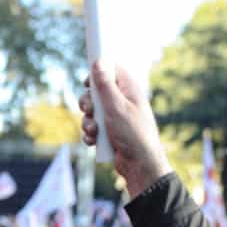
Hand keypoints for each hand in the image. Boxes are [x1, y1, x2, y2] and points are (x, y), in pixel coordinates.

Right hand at [79, 59, 171, 196]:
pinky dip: (90, 134)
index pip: (111, 69)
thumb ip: (105, 84)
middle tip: (89, 110)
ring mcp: (115, 117)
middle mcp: (122, 100)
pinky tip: (94, 142)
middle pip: (96, 91)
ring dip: (88, 122)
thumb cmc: (133, 134)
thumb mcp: (116, 106)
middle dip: (88, 103)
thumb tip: (99, 61)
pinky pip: (93, 127)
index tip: (87, 82)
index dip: (97, 73)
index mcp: (128, 89)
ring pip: (92, 112)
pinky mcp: (109, 131)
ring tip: (95, 132)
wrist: (139, 165)